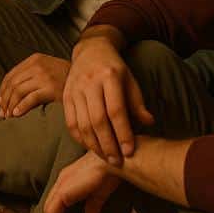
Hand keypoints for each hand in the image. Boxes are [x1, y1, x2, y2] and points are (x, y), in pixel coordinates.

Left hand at [0, 53, 69, 117]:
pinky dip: (21, 106)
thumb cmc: (65, 78)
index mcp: (34, 59)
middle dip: (5, 100)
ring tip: (9, 116)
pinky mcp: (51, 88)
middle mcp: (37, 66)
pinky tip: (17, 114)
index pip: (11, 75)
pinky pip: (30, 98)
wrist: (87, 78)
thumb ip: (31, 76)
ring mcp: (44, 76)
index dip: (2, 90)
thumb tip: (9, 93)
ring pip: (19, 91)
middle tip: (3, 113)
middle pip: (13, 84)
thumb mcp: (47, 70)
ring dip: (11, 105)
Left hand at [43, 152, 122, 212]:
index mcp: (69, 180)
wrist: (110, 165)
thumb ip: (92, 205)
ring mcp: (61, 186)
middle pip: (50, 205)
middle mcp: (61, 181)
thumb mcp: (98, 194)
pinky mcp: (63, 193)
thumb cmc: (108, 175)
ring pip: (49, 210)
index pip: (57, 200)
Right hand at [63, 35, 153, 165]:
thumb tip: (148, 123)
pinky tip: (90, 146)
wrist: (90, 51)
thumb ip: (137, 103)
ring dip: (94, 144)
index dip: (123, 133)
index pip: (116, 110)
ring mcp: (74, 89)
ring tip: (105, 157)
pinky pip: (70, 121)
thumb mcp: (130, 80)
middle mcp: (89, 82)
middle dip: (108, 144)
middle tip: (117, 161)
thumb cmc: (114, 69)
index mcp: (109, 77)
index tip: (129, 151)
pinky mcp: (65, 96)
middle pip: (97, 119)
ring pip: (82, 123)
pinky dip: (79, 137)